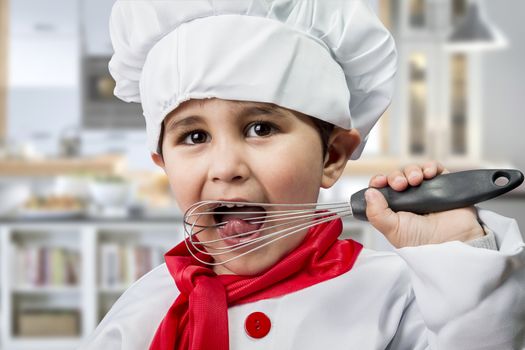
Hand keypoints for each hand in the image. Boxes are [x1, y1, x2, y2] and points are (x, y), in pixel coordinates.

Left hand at [365, 161, 484, 247]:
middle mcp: (408, 199)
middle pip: (396, 177)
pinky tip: (429, 173)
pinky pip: (435, 169)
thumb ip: (377, 213)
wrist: (453, 243)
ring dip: (412, 171)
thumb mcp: (393, 229)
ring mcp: (426, 192)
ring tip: (415, 180)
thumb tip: (369, 192)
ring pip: (413, 171)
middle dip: (396, 176)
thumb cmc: (424, 242)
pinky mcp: (443, 186)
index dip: (379, 182)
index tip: (379, 181)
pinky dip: (430, 167)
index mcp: (394, 209)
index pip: (381, 189)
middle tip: (400, 184)